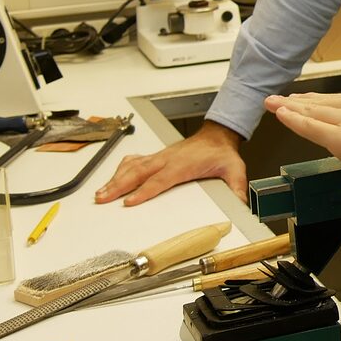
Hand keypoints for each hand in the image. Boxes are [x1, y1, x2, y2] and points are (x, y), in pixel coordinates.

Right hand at [94, 119, 247, 205]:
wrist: (217, 136)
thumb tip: (239, 204)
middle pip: (138, 173)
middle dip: (119, 185)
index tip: (129, 202)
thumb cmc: (221, 153)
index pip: (160, 180)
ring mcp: (160, 156)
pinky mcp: (157, 156)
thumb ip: (236, 187)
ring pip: (133, 166)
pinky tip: (113, 177)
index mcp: (183, 164)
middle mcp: (167, 159)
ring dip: (115, 179)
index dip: (144, 191)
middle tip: (103, 198)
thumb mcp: (234, 169)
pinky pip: (135, 160)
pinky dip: (121, 168)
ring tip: (101, 193)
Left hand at [265, 89, 340, 205]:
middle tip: (279, 100)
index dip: (319, 101)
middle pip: (323, 103)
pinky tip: (279, 115)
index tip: (305, 99)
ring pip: (312, 113)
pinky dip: (292, 120)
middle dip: (298, 102)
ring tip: (271, 104)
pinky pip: (310, 128)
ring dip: (289, 109)